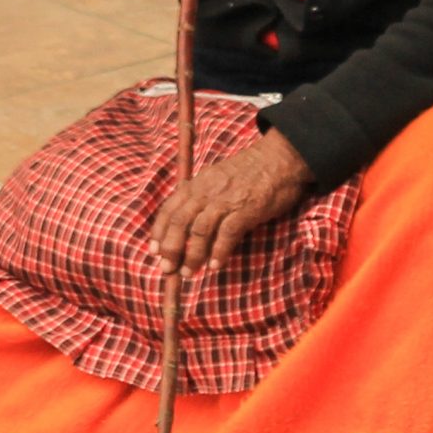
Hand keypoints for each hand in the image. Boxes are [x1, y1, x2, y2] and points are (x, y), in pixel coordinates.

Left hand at [148, 130, 313, 272]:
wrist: (278, 159)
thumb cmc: (248, 172)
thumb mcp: (216, 178)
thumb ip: (201, 196)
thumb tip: (187, 222)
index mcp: (196, 184)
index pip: (170, 209)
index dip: (159, 231)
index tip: (154, 251)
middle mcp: (205, 191)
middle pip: (179, 221)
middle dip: (171, 248)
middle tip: (167, 269)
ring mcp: (225, 200)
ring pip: (200, 230)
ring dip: (192, 254)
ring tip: (189, 273)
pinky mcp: (245, 209)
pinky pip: (227, 233)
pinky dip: (219, 251)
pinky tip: (214, 266)